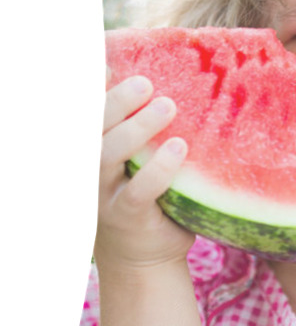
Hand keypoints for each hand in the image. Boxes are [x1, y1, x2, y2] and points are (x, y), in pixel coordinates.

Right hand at [95, 73, 193, 272]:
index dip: (93, 91)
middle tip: (146, 83)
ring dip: (136, 129)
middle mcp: (89, 171)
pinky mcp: (127, 217)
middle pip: (92, 130)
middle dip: (116, 103)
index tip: (110, 67)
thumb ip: (144, 133)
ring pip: (107, 156)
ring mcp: (104, 195)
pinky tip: (178, 147)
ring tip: (167, 106)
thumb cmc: (148, 198)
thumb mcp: (139, 163)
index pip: (87, 117)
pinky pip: (138, 191)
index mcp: (91, 151)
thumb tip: (173, 88)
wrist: (143, 258)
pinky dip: (158, 168)